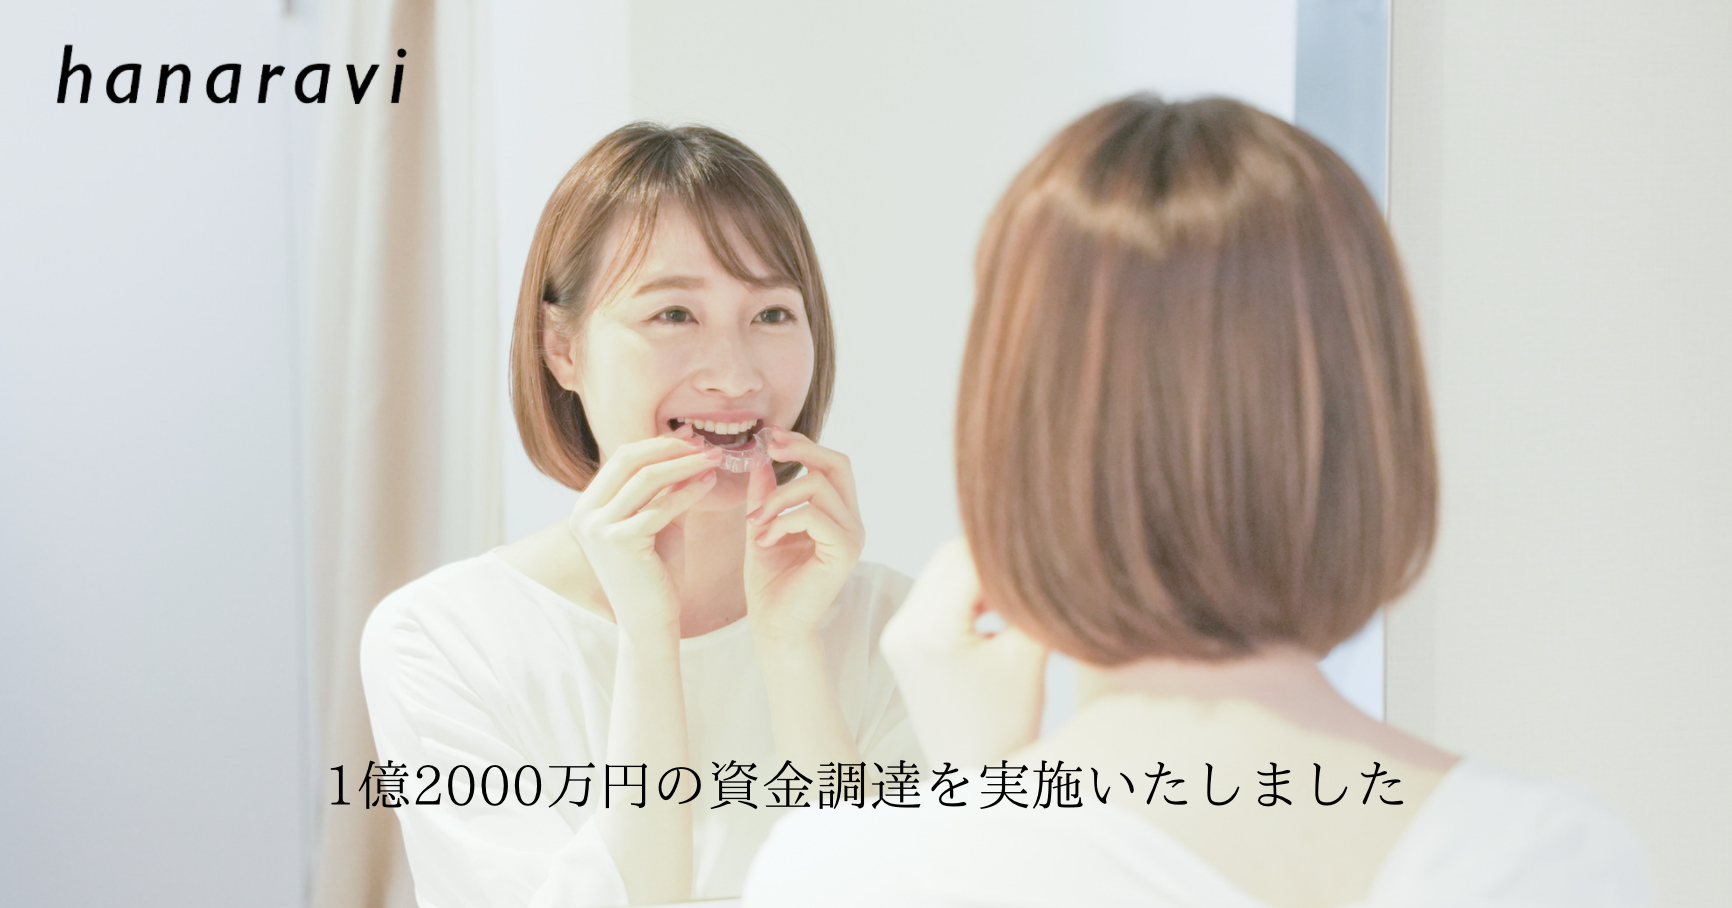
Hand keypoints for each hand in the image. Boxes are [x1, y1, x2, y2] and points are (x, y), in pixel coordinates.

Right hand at [567, 426, 724, 640]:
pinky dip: (688, 491)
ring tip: (714, 459)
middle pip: (629, 459)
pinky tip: (709, 484)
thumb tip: (688, 449)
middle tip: (704, 444)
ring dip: (685, 464)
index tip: (691, 438)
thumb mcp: (658, 522)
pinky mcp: (619, 542)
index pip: (622, 459)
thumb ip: (665, 489)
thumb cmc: (656, 574)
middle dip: (670, 447)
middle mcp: (585, 514)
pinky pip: (660, 507)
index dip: (659, 444)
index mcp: (587, 507)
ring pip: (647, 478)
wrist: (650, 622)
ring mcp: (598, 528)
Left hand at [742, 428, 864, 640]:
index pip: (831, 464)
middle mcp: (852, 522)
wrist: (774, 626)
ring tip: (754, 523)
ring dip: (777, 498)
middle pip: (838, 463)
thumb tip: (760, 455)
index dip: (803, 444)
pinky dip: (782, 521)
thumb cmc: (770, 582)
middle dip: (802, 449)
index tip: (770, 437)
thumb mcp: (762, 526)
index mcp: (837, 514)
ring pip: (818, 486)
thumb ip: (765, 493)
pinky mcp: (844, 552)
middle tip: (768, 447)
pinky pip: (813, 515)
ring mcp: (852, 536)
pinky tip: (763, 541)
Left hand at [879, 539, 1049, 769]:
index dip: (1010, 555)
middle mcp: (903, 627)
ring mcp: (896, 633)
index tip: (1041, 561)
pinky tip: (993, 618)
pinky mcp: (900, 641)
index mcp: (930, 631)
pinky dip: (965, 593)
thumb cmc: (1006, 724)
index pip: (971, 558)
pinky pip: (933, 593)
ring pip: (941, 571)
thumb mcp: (1028, 654)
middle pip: (950, 556)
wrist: (972, 772)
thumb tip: (1045, 552)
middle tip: (1028, 582)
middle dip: (992, 561)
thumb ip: (1033, 599)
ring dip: (978, 576)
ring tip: (1011, 608)